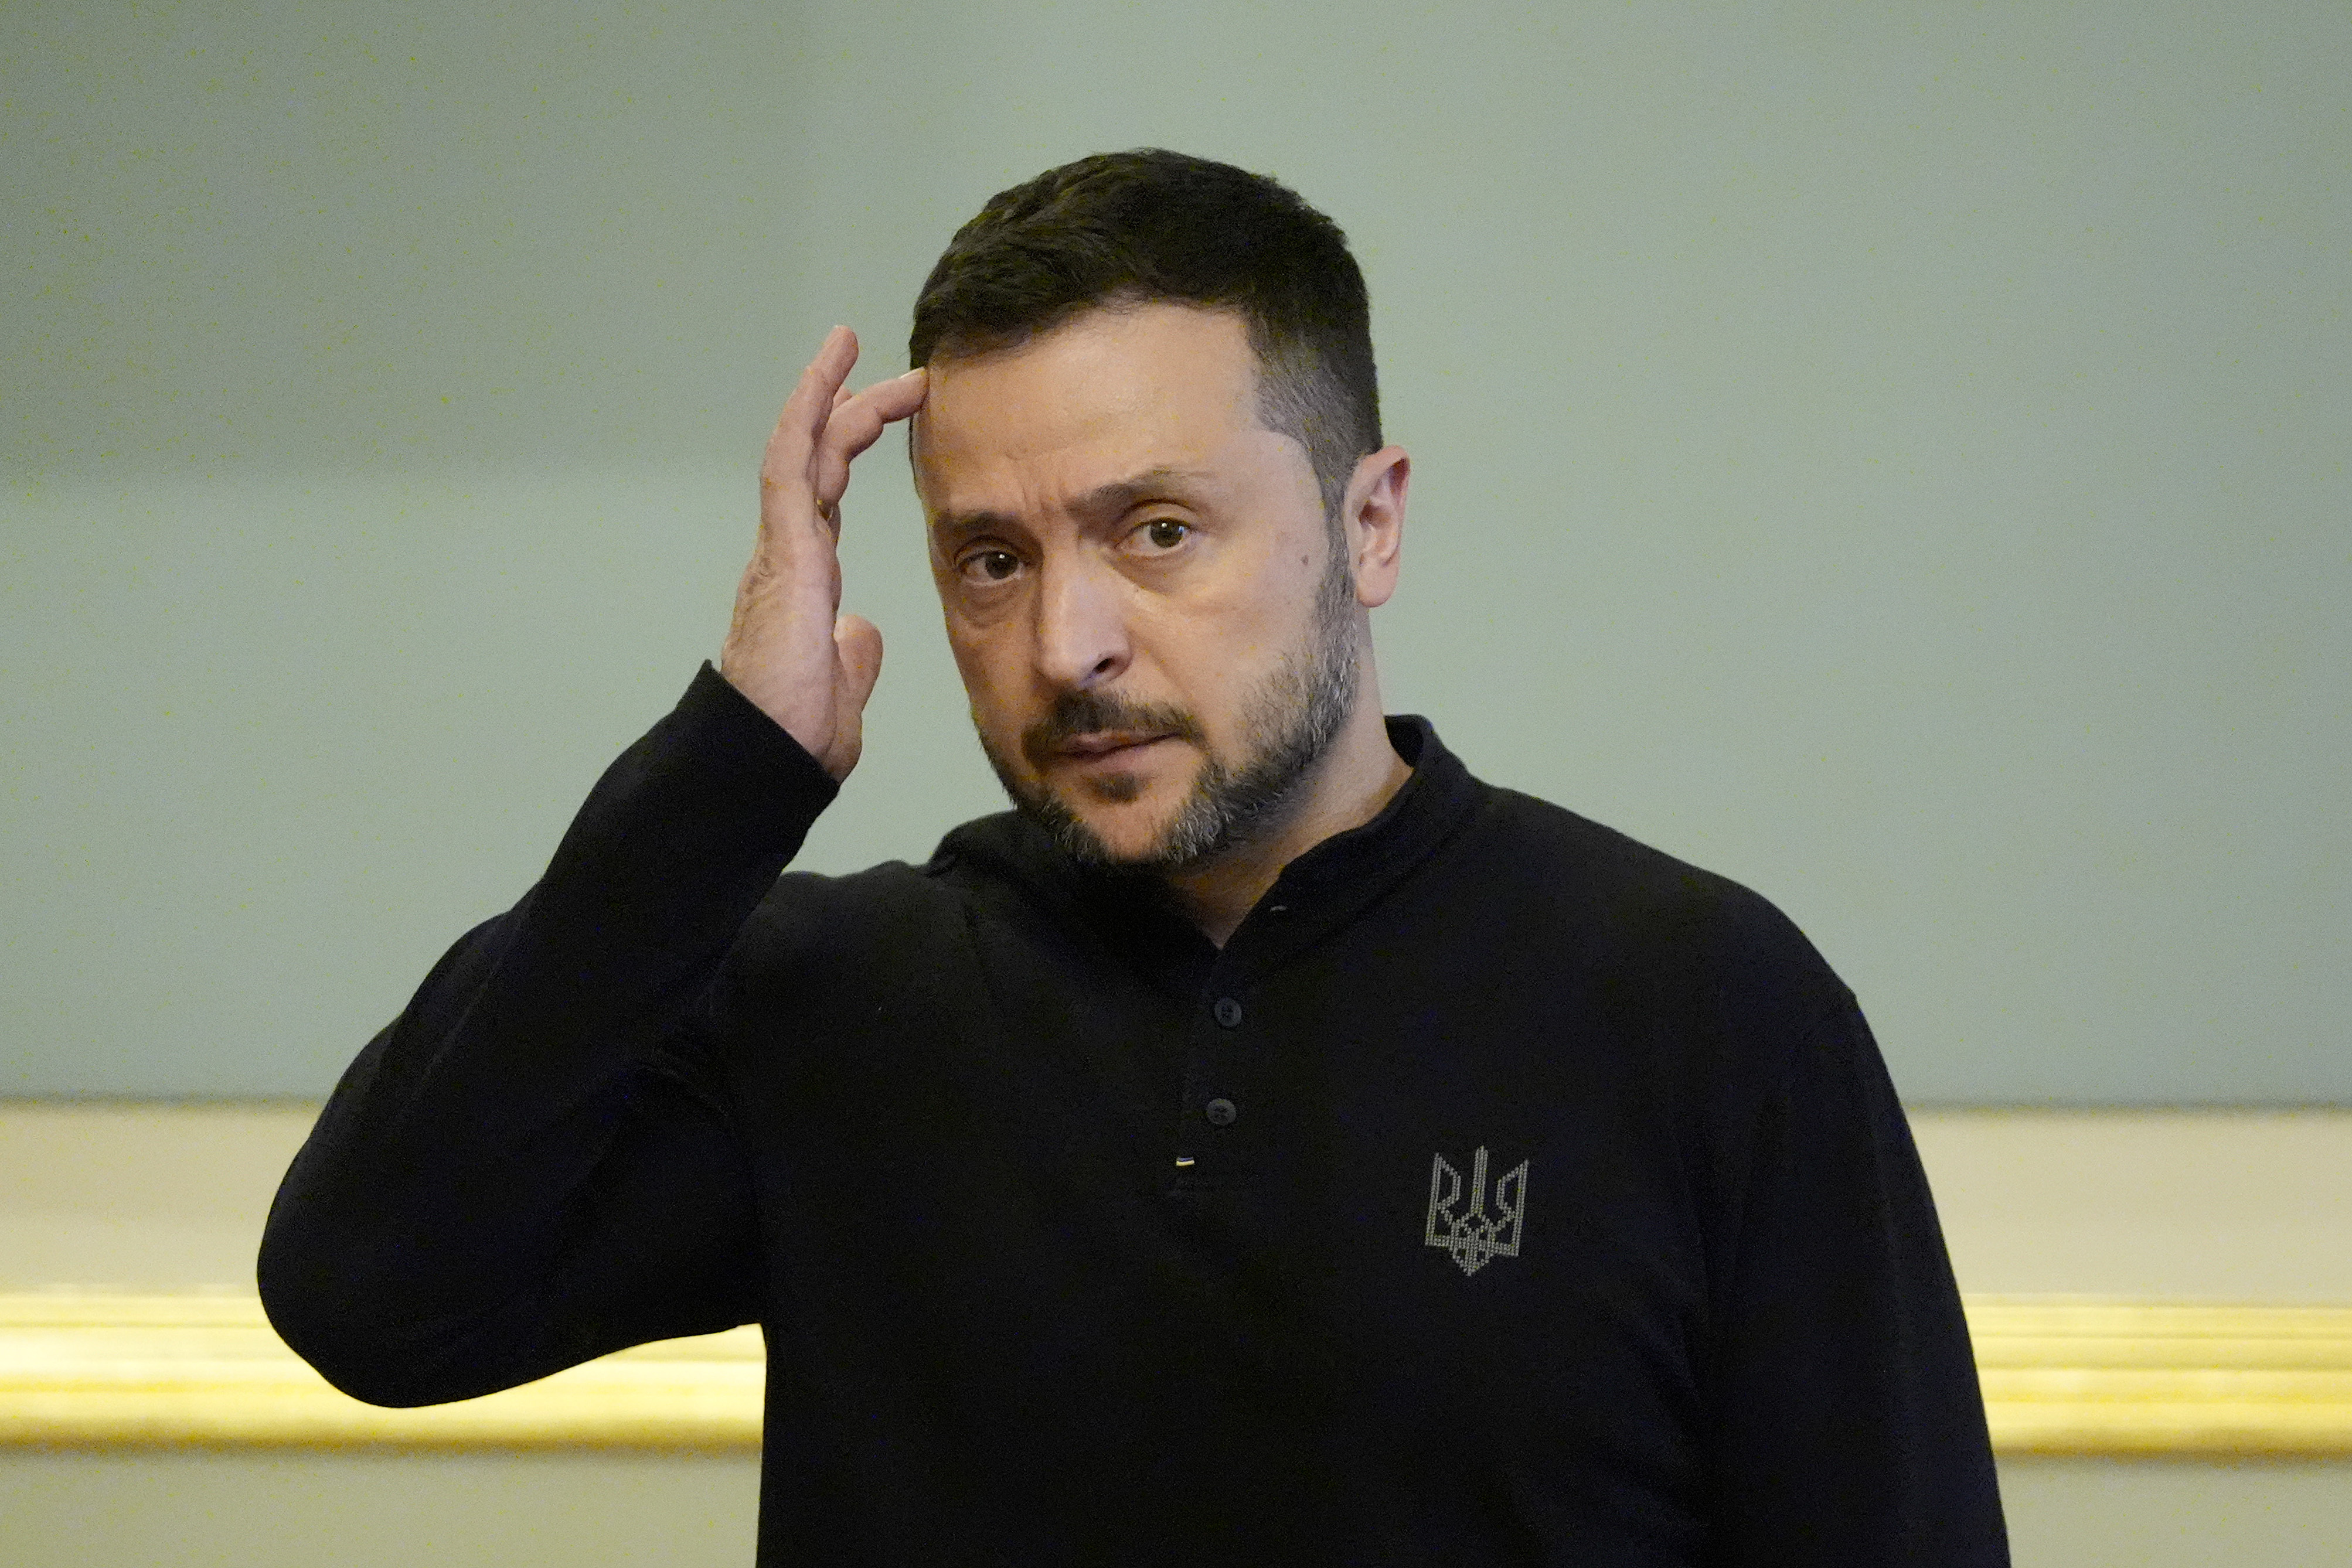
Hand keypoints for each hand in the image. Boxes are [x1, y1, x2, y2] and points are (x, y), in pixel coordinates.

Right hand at [721, 328, 926, 780]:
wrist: (768, 761)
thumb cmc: (795, 738)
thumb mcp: (843, 690)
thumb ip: (853, 656)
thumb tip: (861, 632)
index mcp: (805, 582)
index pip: (827, 495)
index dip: (855, 449)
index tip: (897, 415)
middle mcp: (787, 555)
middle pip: (818, 461)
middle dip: (857, 409)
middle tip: (906, 375)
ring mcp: (780, 549)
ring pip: (799, 449)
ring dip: (830, 394)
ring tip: (854, 344)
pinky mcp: (781, 551)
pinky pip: (789, 465)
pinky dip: (808, 413)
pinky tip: (830, 374)